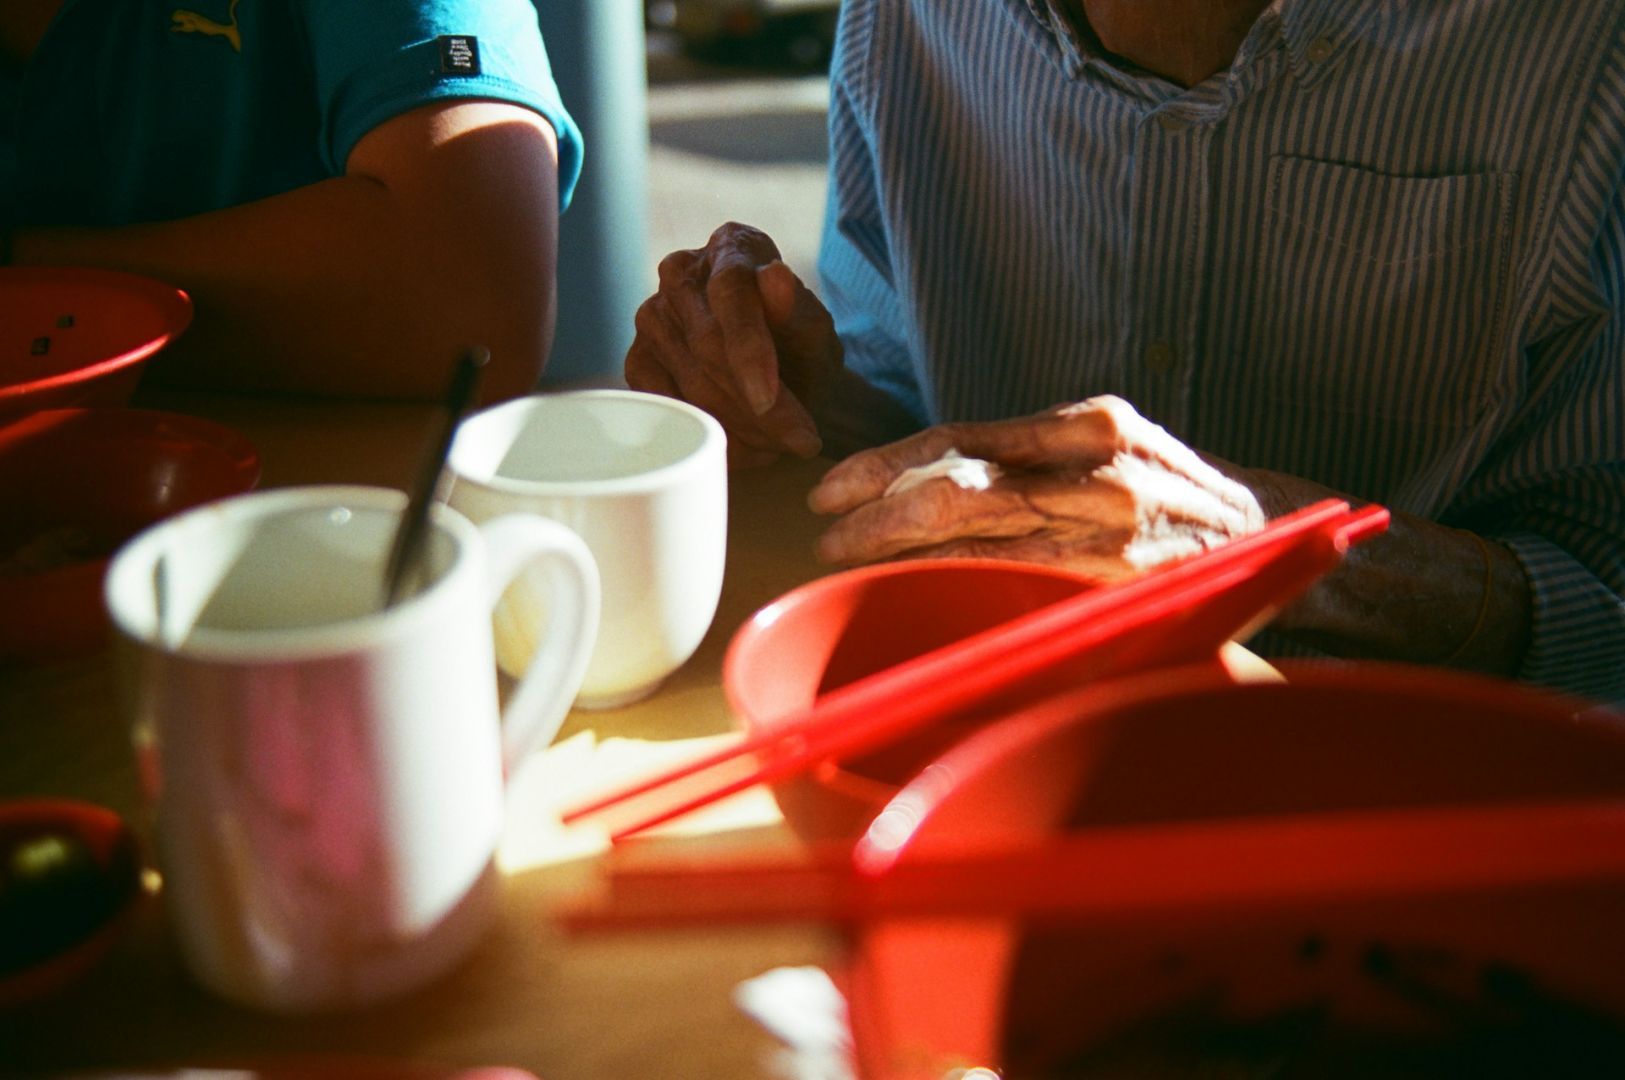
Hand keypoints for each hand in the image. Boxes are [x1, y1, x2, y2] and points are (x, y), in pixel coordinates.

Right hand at [625, 222, 842, 466]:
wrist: (783, 382)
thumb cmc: (802, 348)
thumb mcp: (816, 335)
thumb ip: (798, 310)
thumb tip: (775, 275)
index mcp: (731, 246)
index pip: (730, 293)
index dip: (749, 350)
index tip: (768, 399)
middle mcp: (679, 272)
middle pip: (708, 348)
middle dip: (757, 407)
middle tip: (800, 441)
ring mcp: (651, 317)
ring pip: (690, 386)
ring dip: (742, 429)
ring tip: (782, 446)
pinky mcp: (637, 362)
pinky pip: (669, 409)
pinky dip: (712, 438)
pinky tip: (748, 448)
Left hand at [807, 396, 1266, 578]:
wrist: (1267, 543)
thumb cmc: (1168, 496)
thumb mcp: (1109, 449)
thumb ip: (1028, 456)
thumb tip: (921, 477)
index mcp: (1090, 423)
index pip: (957, 437)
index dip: (882, 464)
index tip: (831, 488)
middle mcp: (1098, 468)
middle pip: (952, 481)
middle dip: (873, 510)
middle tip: (825, 531)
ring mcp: (1111, 528)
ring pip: (972, 532)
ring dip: (895, 550)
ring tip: (845, 560)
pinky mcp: (1118, 582)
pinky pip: (1011, 582)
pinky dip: (949, 583)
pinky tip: (909, 591)